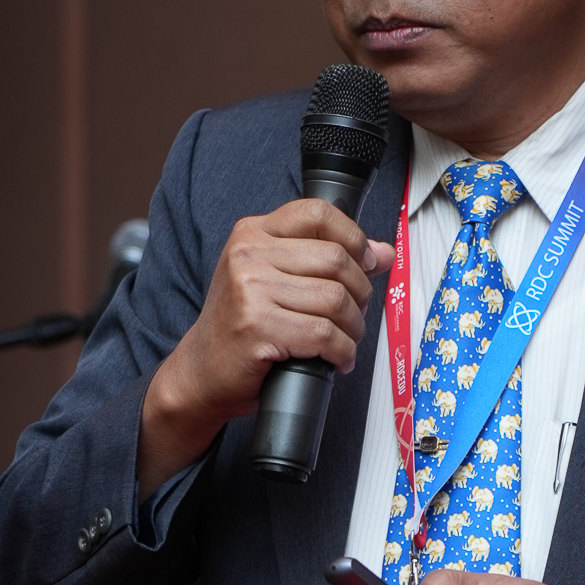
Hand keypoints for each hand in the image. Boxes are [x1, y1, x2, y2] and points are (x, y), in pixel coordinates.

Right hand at [137, 201, 394, 492]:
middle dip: (359, 293)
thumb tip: (382, 253)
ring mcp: (251, 290)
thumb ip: (321, 259)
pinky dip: (342, 352)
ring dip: (353, 328)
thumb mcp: (272, 278)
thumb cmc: (241, 326)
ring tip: (344, 341)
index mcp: (252, 233)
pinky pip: (325, 334)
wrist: (202, 371)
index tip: (366, 262)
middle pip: (336, 259)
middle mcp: (248, 255)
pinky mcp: (258, 327)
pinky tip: (335, 359)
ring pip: (336, 300)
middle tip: (354, 316)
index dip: (354, 237)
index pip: (318, 213)